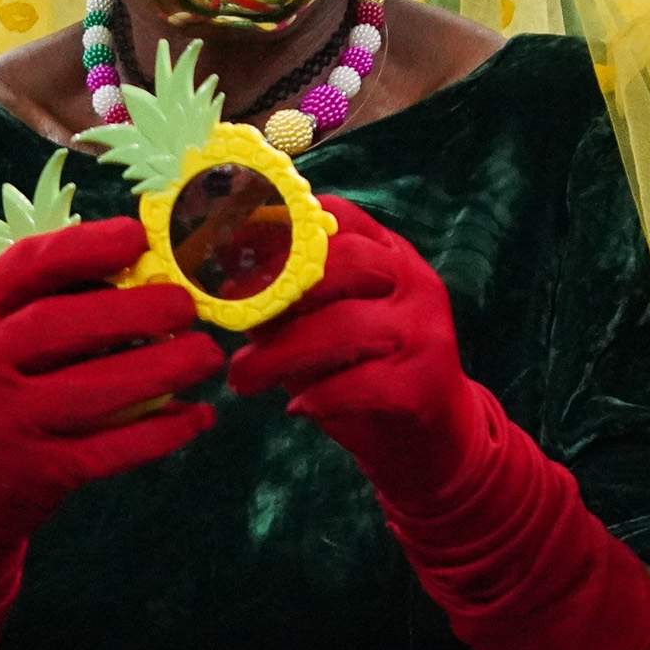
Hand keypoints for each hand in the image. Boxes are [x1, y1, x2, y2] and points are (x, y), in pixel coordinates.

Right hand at [0, 217, 225, 552]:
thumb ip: (53, 296)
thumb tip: (148, 257)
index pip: (26, 267)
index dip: (86, 246)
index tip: (139, 237)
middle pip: (57, 325)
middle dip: (133, 310)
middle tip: (186, 305)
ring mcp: (6, 424)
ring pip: (91, 391)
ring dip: (161, 368)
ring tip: (207, 354)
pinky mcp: (39, 472)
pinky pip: (111, 450)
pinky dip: (161, 432)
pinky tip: (199, 416)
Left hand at [226, 199, 490, 502]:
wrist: (427, 434)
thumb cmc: (361, 368)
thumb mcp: (319, 324)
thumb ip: (282, 302)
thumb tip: (221, 285)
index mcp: (387, 253)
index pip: (337, 216)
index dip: (278, 226)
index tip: (226, 248)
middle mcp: (413, 280)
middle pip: (342, 263)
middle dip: (275, 295)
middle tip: (231, 328)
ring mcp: (425, 329)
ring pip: (346, 326)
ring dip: (281, 355)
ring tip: (242, 380)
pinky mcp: (426, 381)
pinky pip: (362, 383)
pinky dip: (319, 397)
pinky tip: (296, 408)